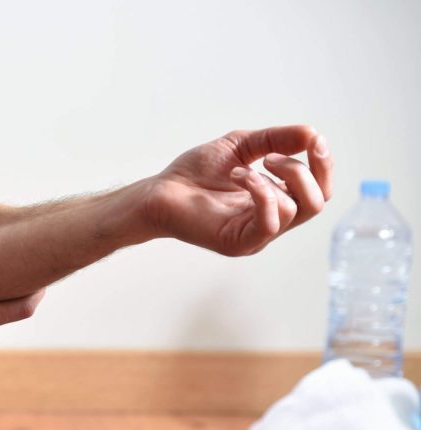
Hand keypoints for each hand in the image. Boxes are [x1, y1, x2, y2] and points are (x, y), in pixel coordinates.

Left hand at [147, 125, 333, 255]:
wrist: (159, 191)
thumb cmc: (194, 173)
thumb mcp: (241, 146)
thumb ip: (276, 139)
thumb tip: (313, 133)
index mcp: (275, 201)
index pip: (318, 190)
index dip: (324, 164)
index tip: (313, 140)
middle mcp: (270, 221)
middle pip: (317, 202)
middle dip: (304, 171)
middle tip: (271, 156)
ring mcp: (255, 235)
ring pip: (297, 210)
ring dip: (276, 179)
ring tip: (242, 169)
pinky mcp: (239, 243)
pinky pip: (270, 222)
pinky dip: (262, 193)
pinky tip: (239, 177)